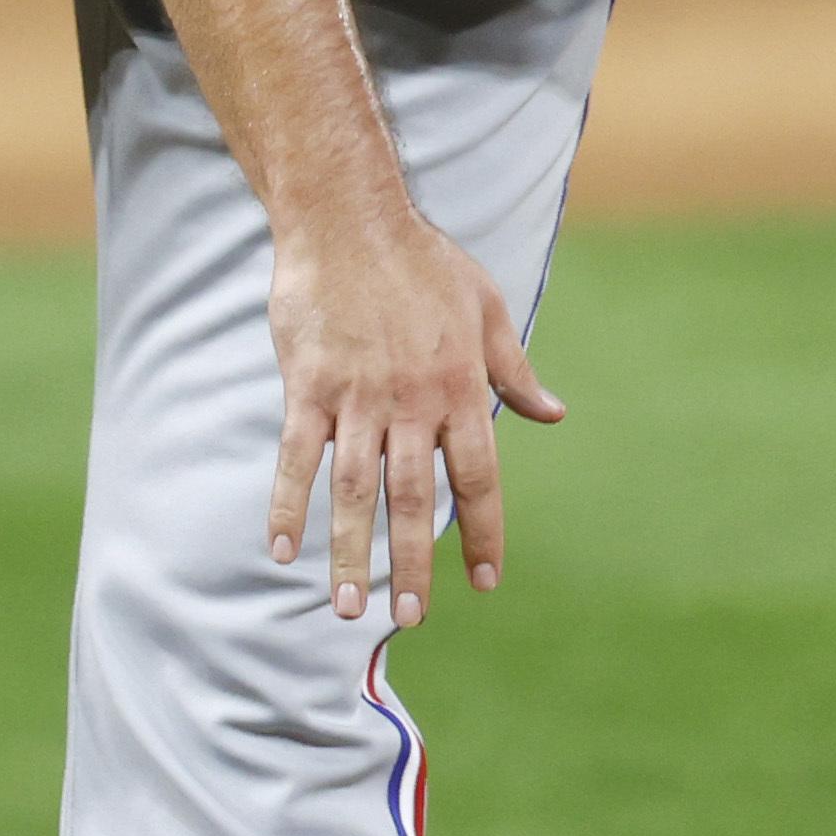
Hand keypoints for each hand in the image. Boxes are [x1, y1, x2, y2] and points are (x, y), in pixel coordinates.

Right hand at [266, 206, 563, 628]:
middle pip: (414, 498)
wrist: (349, 216)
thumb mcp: (486, 310)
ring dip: (352, 551)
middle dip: (412, 563)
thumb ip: (514, 371)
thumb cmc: (423, 262)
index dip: (481, 533)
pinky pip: (296, 457)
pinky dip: (288, 503)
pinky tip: (281, 549)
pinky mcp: (307, 385)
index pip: (478, 478)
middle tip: (410, 618)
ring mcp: (357, 396)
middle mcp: (412, 401)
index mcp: (460, 388)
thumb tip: (554, 415)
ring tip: (349, 606)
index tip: (483, 582)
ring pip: (356, 489)